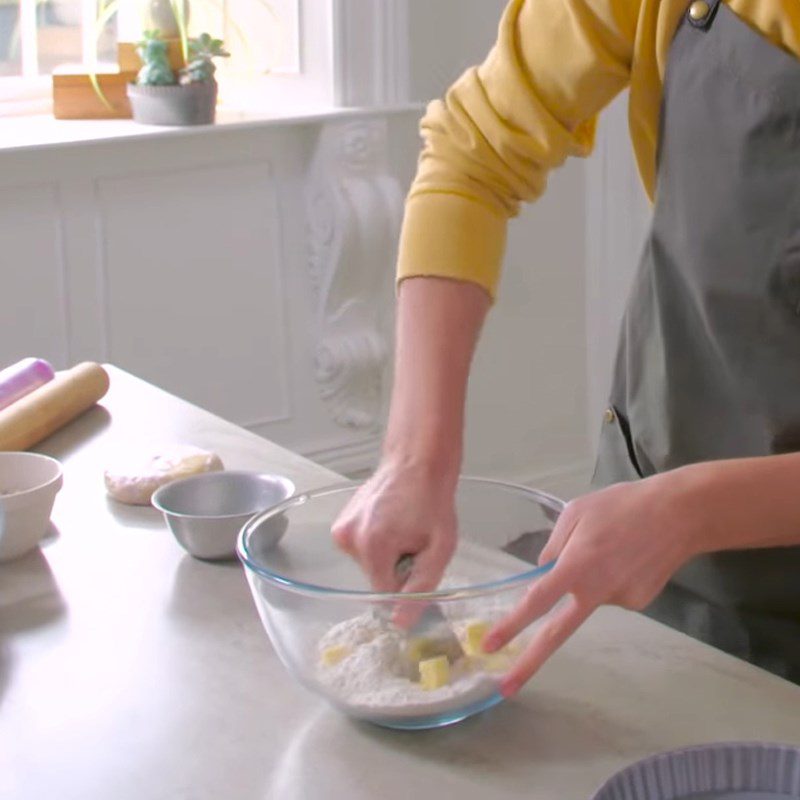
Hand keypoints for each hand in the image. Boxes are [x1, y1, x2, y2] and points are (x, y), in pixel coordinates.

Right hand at [332, 459, 457, 609]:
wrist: (416, 463)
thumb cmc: (432, 501)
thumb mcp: (440, 548)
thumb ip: (421, 588)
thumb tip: (400, 623)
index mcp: (373, 546)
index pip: (385, 594)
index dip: (407, 585)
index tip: (420, 563)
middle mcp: (349, 539)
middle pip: (375, 578)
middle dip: (396, 568)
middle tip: (415, 542)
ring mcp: (341, 530)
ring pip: (368, 565)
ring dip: (387, 556)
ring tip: (403, 528)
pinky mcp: (340, 525)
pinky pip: (361, 550)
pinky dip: (377, 544)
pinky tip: (390, 523)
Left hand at [484, 470, 702, 695]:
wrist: (680, 514)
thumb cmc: (622, 505)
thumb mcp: (577, 511)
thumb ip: (555, 545)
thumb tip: (542, 572)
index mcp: (576, 566)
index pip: (536, 602)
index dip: (511, 625)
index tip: (489, 646)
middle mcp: (596, 591)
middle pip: (556, 634)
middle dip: (529, 663)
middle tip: (506, 687)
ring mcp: (619, 600)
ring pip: (588, 596)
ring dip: (590, 578)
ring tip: (614, 545)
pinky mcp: (638, 603)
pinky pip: (610, 592)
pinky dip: (611, 577)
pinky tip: (629, 557)